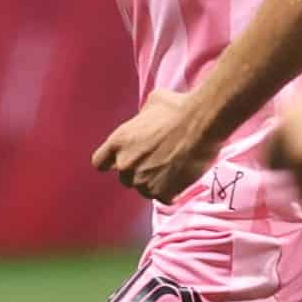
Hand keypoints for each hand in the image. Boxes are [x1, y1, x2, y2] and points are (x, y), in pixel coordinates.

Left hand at [90, 90, 220, 203]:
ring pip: (144, 190)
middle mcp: (125, 164)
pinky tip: (181, 180)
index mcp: (118, 142)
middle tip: (157, 161)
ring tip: (172, 170)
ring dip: (154, 183)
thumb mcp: (152, 103)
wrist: (201, 123)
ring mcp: (142, 181)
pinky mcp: (162, 192)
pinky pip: (163, 198)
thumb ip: (141, 119)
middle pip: (124, 178)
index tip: (124, 159)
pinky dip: (171, 192)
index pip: (99, 162)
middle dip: (138, 172)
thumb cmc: (178, 108)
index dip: (112, 162)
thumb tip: (146, 120)